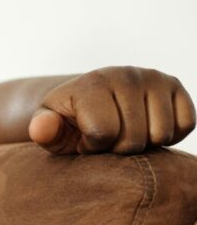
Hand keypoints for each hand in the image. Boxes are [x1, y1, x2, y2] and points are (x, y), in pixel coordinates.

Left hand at [29, 66, 194, 154]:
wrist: (89, 101)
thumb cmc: (68, 122)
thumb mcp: (49, 128)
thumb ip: (43, 130)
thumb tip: (42, 128)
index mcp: (92, 84)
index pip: (103, 133)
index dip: (93, 147)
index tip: (83, 138)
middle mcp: (126, 74)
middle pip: (134, 140)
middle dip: (117, 150)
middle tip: (105, 138)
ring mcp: (153, 78)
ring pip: (161, 135)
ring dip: (144, 145)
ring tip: (124, 133)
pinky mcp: (175, 86)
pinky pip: (186, 125)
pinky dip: (168, 136)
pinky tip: (146, 129)